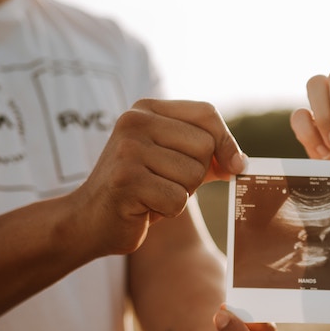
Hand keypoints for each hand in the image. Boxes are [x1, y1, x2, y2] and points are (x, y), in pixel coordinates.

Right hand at [71, 99, 246, 256]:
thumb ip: (207, 155)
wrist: (88, 220)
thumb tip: (240, 162)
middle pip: (205, 146)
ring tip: (152, 195)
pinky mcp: (126, 180)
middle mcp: (134, 122)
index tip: (233, 167)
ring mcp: (128, 149)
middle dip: (197, 175)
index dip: (227, 142)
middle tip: (165, 184)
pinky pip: (178, 199)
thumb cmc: (139, 191)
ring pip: (194, 174)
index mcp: (146, 110)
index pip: (206, 113)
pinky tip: (144, 208)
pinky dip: (168, 211)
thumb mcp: (172, 163)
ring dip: (181, 194)